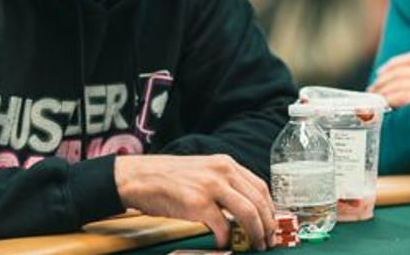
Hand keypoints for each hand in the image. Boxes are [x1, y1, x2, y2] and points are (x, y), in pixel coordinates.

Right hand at [115, 155, 274, 250]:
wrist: (138, 178)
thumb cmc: (166, 178)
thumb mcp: (202, 172)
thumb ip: (223, 185)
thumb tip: (243, 209)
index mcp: (225, 163)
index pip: (260, 187)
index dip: (270, 209)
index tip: (271, 224)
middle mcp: (222, 171)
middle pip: (259, 201)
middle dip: (267, 225)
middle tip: (267, 240)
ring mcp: (210, 186)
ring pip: (248, 213)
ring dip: (255, 234)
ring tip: (254, 245)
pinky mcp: (197, 202)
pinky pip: (223, 226)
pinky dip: (226, 239)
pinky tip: (222, 243)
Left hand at [368, 45, 409, 107]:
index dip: (395, 63)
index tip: (384, 70)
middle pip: (401, 70)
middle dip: (384, 78)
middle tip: (374, 88)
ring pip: (399, 83)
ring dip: (383, 90)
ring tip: (376, 98)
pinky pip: (404, 97)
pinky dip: (391, 99)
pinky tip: (385, 105)